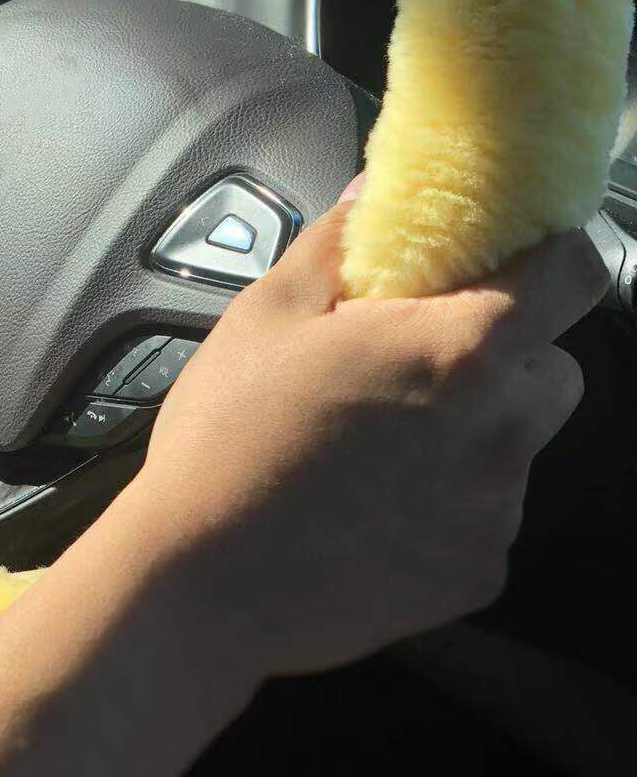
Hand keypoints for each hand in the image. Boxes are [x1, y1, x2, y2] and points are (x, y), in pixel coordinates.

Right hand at [132, 187, 606, 680]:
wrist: (201, 583)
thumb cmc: (228, 436)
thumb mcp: (266, 313)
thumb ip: (336, 242)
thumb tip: (373, 193)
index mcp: (459, 350)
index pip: (574, 275)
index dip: (553, 254)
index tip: (515, 257)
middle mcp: (501, 432)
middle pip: (554, 368)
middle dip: (506, 354)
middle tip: (420, 360)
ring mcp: (496, 512)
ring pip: (520, 446)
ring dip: (476, 431)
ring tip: (380, 445)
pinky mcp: (478, 575)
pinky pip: (488, 517)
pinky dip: (451, 504)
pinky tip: (375, 507)